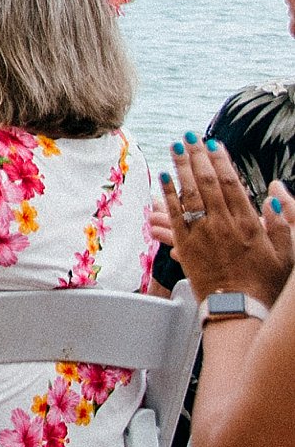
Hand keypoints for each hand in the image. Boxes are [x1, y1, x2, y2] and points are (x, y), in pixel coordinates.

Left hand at [163, 137, 294, 305]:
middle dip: (198, 157)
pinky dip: (168, 193)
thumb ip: (283, 221)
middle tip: (190, 137)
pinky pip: (175, 214)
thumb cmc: (264, 282)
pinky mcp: (187, 245)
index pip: (233, 184)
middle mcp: (223, 225)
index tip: (213, 144)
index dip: (221, 161)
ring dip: (181, 167)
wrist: (239, 309)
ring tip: (176, 147)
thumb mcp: (286, 253)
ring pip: (189, 194)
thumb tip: (275, 191)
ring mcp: (202, 234)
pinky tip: (163, 176)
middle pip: (208, 183)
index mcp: (248, 224)